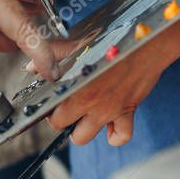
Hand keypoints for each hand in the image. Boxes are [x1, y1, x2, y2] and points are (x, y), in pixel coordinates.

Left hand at [45, 38, 178, 145]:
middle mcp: (90, 103)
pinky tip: (111, 124)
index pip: (52, 114)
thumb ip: (54, 55)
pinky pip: (120, 136)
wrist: (147, 42)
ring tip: (86, 117)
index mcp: (75, 87)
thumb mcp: (79, 45)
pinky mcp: (127, 112)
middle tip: (68, 110)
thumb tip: (31, 66)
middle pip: (64, 129)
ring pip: (84, 137)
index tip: (53, 106)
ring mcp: (109, 110)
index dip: (50, 111)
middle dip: (63, 122)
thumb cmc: (114, 40)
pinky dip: (115, 136)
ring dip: (83, 130)